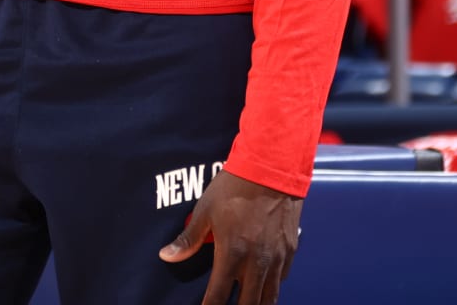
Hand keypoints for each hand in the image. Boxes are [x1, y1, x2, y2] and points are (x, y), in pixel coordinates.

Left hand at [158, 170, 300, 304]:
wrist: (272, 166)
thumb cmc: (235, 186)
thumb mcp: (206, 209)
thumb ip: (188, 238)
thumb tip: (166, 255)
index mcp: (232, 254)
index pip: (218, 296)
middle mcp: (256, 262)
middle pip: (248, 304)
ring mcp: (276, 258)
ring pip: (269, 298)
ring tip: (246, 304)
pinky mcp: (290, 250)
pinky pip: (282, 279)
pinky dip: (272, 287)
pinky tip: (264, 286)